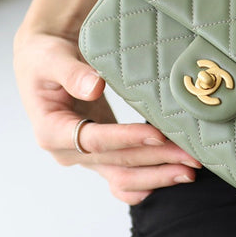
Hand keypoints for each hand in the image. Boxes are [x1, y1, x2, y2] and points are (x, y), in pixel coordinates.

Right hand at [13, 0, 200, 204]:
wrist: (44, 61)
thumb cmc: (46, 56)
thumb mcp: (53, 58)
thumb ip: (73, 73)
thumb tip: (94, 86)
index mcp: (50, 130)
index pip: (95, 140)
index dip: (128, 139)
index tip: (159, 134)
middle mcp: (67, 151)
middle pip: (116, 164)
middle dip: (155, 161)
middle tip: (191, 158)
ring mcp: (84, 157)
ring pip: (122, 178)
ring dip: (157, 176)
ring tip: (190, 170)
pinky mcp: (100, 154)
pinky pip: (123, 176)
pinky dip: (148, 179)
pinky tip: (172, 174)